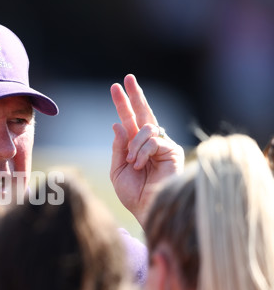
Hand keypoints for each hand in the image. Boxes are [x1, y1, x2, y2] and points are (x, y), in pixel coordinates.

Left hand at [110, 74, 184, 227]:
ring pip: (146, 128)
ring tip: (132, 163)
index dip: (123, 103)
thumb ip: (118, 147)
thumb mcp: (118, 170)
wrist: (146, 210)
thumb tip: (117, 124)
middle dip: (134, 96)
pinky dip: (142, 152)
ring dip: (134, 145)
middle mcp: (150, 143)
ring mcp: (163, 146)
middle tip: (127, 79)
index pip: (129, 120)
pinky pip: (153, 140)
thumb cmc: (133, 195)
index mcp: (135, 146)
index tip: (116, 87)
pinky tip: (140, 165)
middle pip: (143, 113)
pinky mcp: (173, 151)